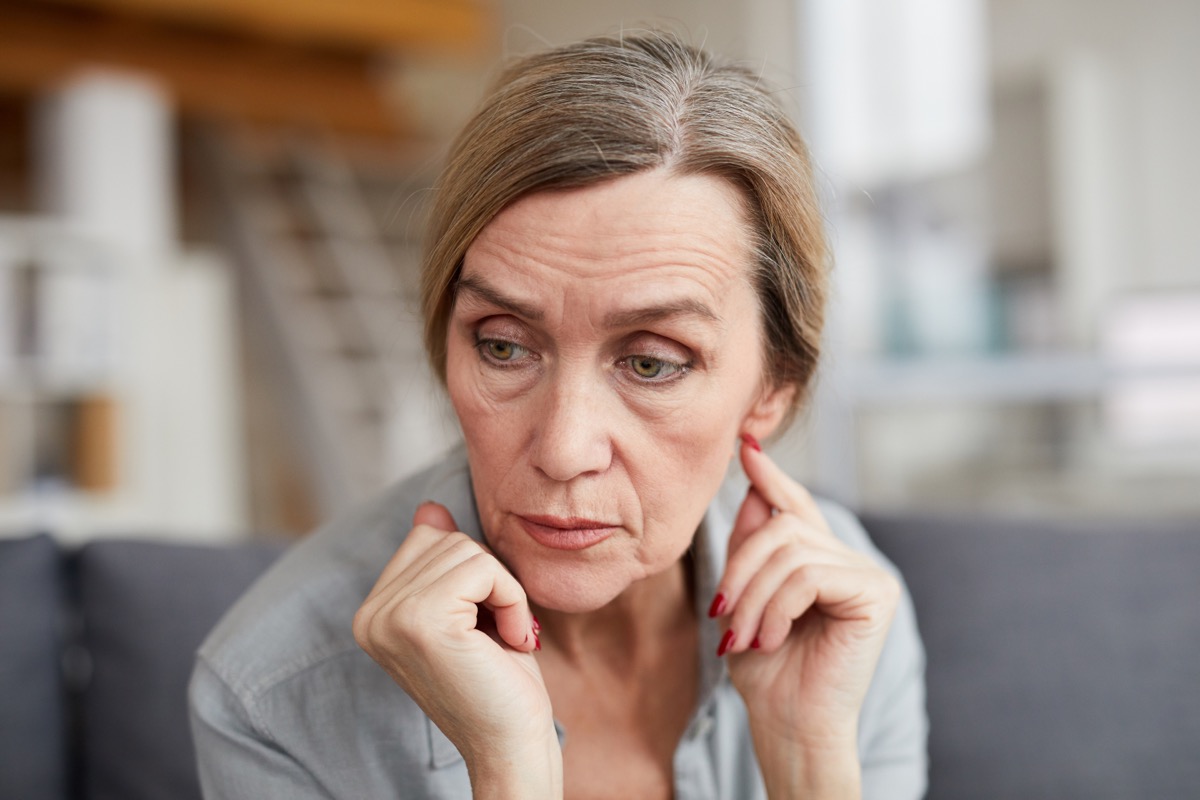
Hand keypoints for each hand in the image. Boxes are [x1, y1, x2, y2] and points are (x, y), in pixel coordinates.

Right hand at [352, 502, 560, 796]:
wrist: (511, 744)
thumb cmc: (498, 680)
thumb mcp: (469, 608)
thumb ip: (441, 561)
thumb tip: (428, 508)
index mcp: (373, 612)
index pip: (428, 538)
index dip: (473, 573)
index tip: (481, 625)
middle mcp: (370, 615)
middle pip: (446, 539)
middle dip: (489, 579)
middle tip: (497, 633)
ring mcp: (390, 617)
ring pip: (466, 550)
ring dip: (504, 591)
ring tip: (500, 639)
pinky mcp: (421, 621)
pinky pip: (482, 569)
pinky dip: (510, 599)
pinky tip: (508, 640)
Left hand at [712, 438, 900, 796]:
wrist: (788, 724)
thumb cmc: (765, 670)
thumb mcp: (745, 597)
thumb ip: (752, 545)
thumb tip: (753, 484)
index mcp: (822, 561)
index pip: (795, 506)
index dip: (770, 476)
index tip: (745, 446)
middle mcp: (851, 561)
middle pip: (782, 525)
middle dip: (740, 567)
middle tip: (721, 613)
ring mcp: (868, 574)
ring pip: (790, 549)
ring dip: (753, 595)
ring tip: (743, 636)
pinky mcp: (876, 593)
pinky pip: (809, 574)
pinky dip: (777, 606)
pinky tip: (771, 638)